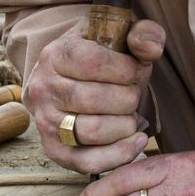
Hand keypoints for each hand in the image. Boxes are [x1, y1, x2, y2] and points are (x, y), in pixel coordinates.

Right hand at [25, 20, 165, 173]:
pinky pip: (88, 162)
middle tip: (133, 95)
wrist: (65, 80)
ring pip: (93, 131)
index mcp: (55, 55)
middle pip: (96, 99)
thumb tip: (150, 50)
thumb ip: (143, 34)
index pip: (95, 63)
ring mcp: (46, 122)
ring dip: (125, 125)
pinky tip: (136, 140)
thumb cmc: (99, 59)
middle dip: (128, 98)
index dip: (127, 69)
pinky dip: (119, 155)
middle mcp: (44, 88)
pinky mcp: (55, 150)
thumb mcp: (119, 36)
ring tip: (131, 115)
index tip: (136, 70)